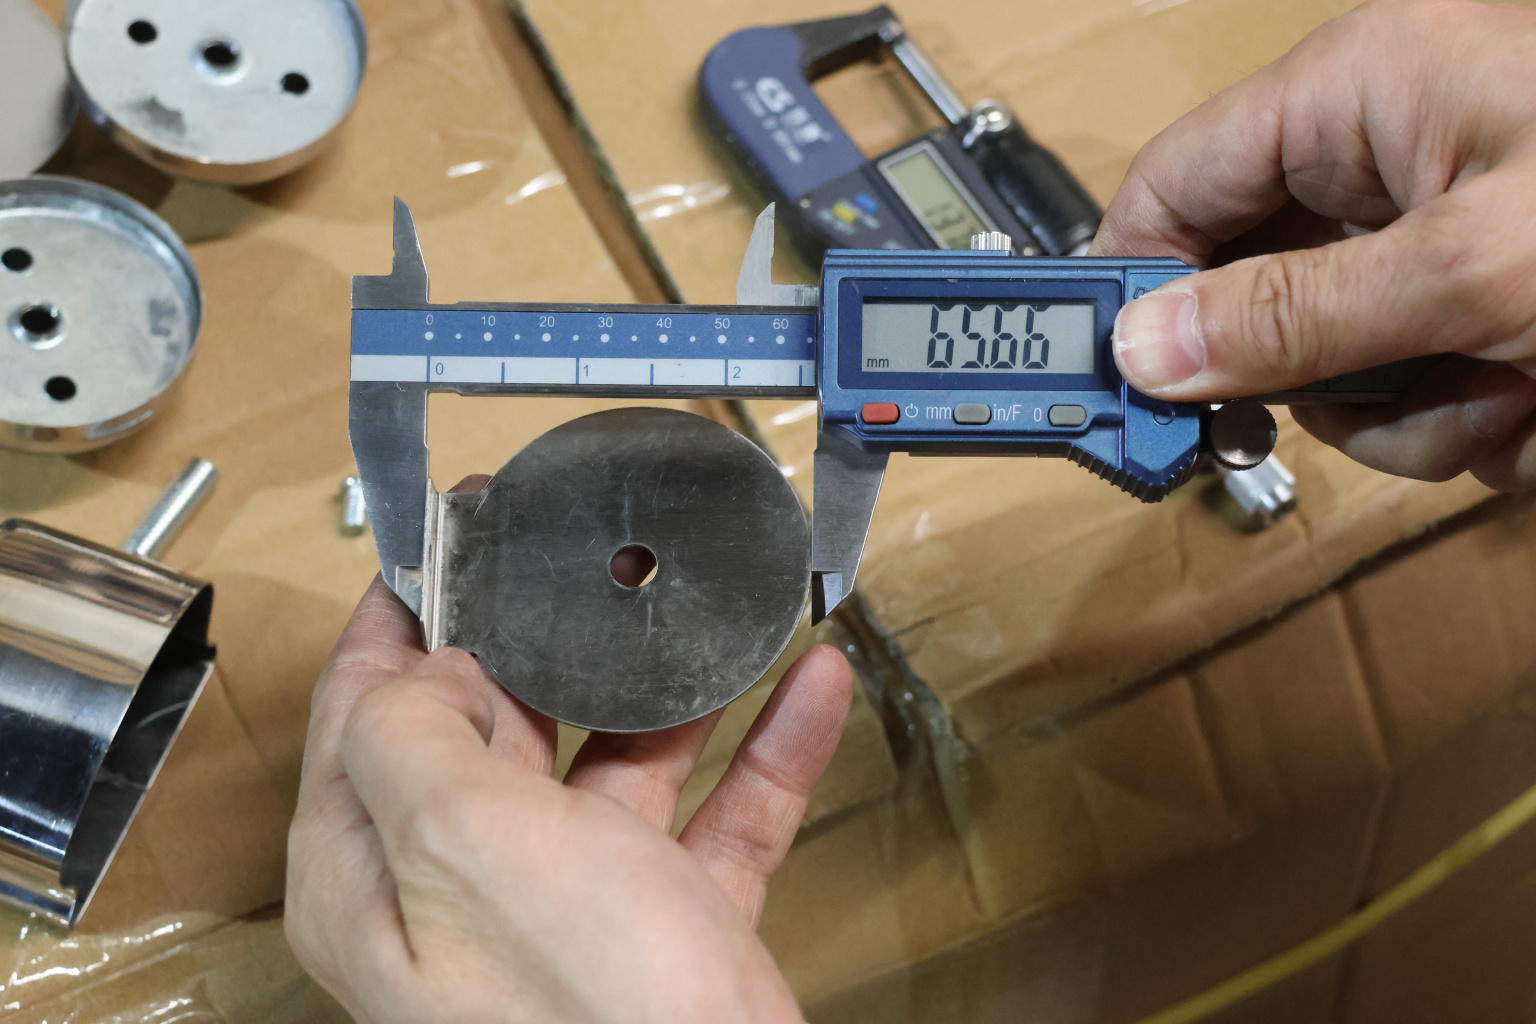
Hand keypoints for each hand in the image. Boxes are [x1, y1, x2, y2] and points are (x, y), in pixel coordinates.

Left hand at [286, 575, 851, 1023]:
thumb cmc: (593, 1013)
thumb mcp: (467, 843)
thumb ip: (413, 732)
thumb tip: (426, 665)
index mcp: (379, 871)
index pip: (364, 709)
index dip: (407, 610)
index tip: (452, 533)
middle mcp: (467, 890)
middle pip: (494, 726)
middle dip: (549, 638)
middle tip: (590, 556)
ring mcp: (574, 909)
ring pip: (615, 762)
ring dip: (669, 689)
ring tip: (706, 615)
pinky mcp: (672, 926)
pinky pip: (718, 813)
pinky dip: (765, 749)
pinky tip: (806, 688)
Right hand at [1092, 0, 1535, 488]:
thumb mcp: (1469, 268)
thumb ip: (1294, 316)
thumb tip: (1148, 347)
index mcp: (1360, 89)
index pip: (1174, 182)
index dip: (1132, 284)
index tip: (1108, 380)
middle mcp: (1384, 159)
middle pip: (1245, 292)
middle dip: (1296, 374)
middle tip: (1313, 414)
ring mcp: (1430, 240)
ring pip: (1324, 367)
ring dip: (1397, 415)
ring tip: (1497, 393)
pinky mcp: (1471, 306)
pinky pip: (1400, 395)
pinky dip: (1454, 423)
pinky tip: (1525, 400)